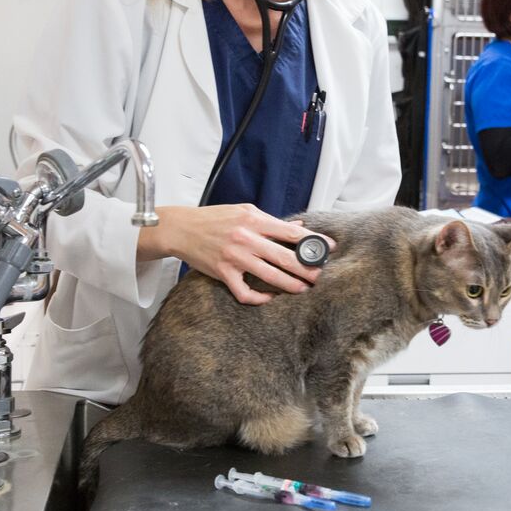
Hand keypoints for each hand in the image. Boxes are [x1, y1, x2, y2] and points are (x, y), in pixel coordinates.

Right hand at [139, 204, 333, 305]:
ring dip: (291, 285)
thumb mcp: (245, 211)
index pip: (291, 233)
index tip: (329, 248)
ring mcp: (235, 258)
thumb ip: (271, 221)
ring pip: (270, 277)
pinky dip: (259, 298)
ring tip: (303, 288)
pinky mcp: (223, 274)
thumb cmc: (214, 218)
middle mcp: (246, 239)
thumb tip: (298, 228)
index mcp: (254, 221)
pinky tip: (269, 297)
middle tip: (320, 276)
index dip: (313, 242)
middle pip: (285, 258)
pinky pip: (245, 293)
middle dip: (307, 269)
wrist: (181, 229)